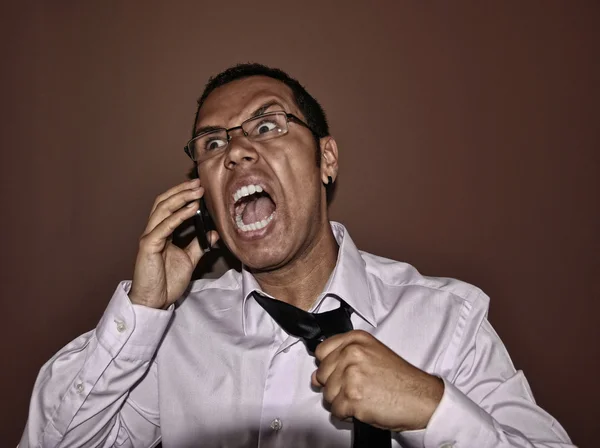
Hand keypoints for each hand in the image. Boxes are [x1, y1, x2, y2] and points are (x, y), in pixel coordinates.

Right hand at [129, 178, 218, 308]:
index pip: (169, 206)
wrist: (155, 300)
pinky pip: (163, 227)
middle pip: (164, 202)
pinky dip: (177, 216)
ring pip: (162, 210)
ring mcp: (149, 237)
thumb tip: (213, 232)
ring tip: (196, 191)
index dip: (182, 194)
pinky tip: (190, 209)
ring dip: (180, 198)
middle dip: (182, 191)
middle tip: (199, 183)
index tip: (199, 187)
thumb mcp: (189, 259)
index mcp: (161, 232)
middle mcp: (153, 231)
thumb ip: (199, 244)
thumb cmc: (167, 281)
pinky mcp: (148, 246)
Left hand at [311, 330, 443, 431]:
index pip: (321, 351)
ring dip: (342, 401)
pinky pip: (335, 411)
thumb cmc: (400, 379)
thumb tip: (315, 377)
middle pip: (322, 375)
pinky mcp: (352, 397)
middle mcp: (352, 353)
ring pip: (327, 395)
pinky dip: (347, 414)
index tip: (340, 371)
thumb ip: (341, 359)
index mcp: (356, 340)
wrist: (421, 398)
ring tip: (363, 396)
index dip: (329, 366)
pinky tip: (363, 407)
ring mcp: (351, 375)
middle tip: (358, 387)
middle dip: (336, 386)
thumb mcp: (372, 355)